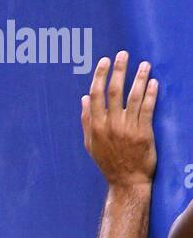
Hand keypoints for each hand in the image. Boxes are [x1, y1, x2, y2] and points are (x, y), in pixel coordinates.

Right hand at [81, 52, 156, 187]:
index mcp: (97, 127)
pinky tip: (153, 83)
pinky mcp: (144, 133)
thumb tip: (83, 99)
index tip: (104, 61)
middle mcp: (111, 126)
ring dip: (139, 78)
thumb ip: (86, 121)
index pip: (96, 95)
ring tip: (144, 64)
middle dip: (119, 70)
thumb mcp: (91, 144)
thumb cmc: (109, 163)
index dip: (100, 76)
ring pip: (133, 97)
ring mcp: (128, 129)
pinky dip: (150, 94)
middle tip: (123, 54)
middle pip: (114, 91)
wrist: (126, 182)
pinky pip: (147, 109)